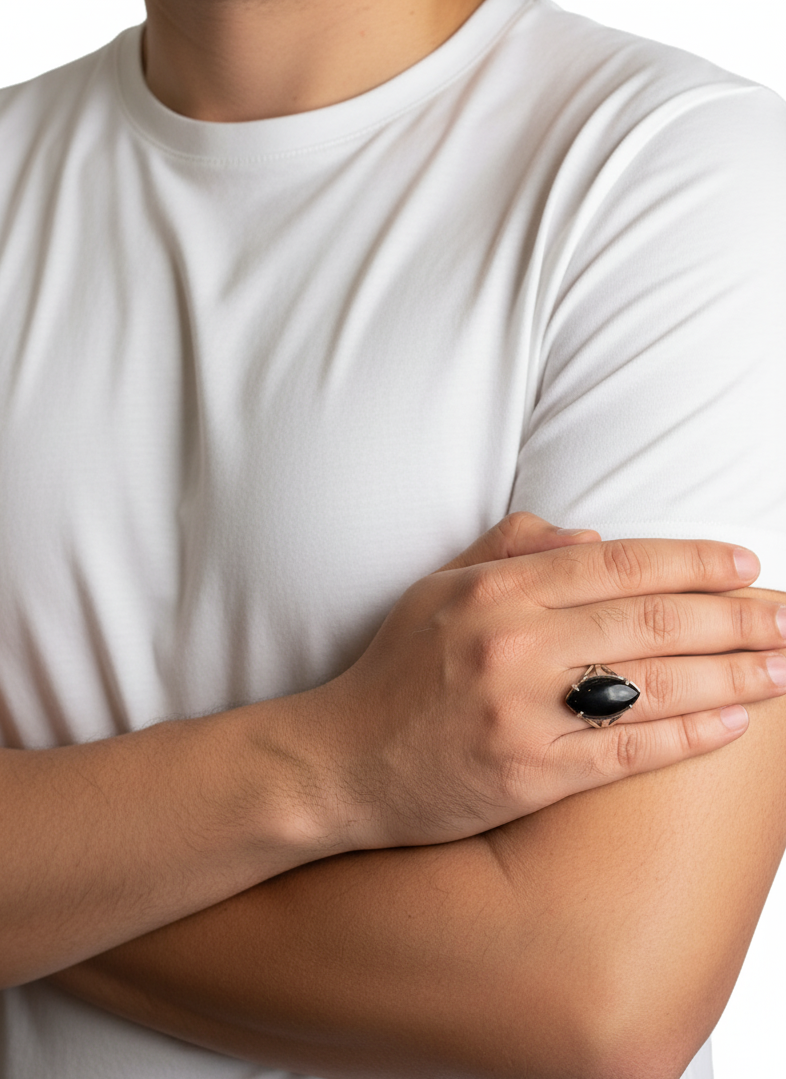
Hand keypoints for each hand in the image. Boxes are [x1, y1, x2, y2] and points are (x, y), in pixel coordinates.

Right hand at [305, 513, 785, 848]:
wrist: (340, 761)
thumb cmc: (392, 672)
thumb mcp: (436, 590)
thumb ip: (509, 551)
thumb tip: (590, 538)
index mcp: (498, 591)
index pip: (620, 564)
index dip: (693, 561)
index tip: (746, 563)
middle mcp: (516, 644)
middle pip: (653, 622)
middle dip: (737, 617)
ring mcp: (525, 712)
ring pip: (654, 686)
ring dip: (733, 674)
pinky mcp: (529, 775)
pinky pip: (627, 753)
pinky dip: (687, 734)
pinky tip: (734, 723)